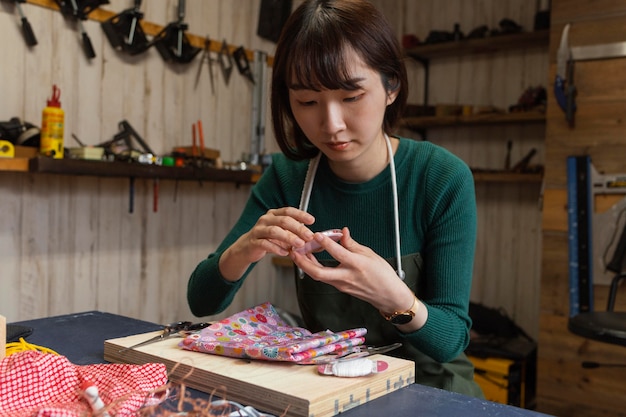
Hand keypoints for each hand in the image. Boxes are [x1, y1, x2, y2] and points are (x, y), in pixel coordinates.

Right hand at [219, 207, 314, 280]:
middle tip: (308, 236)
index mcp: (273, 214)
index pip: (288, 211)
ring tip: (299, 244)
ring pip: (274, 231)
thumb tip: (311, 235)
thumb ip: (294, 232)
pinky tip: (284, 252)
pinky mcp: (254, 242)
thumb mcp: (281, 232)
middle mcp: (265, 220)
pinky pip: (265, 244)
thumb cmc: (267, 239)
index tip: (311, 220)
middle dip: (298, 228)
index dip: (300, 214)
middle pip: (284, 220)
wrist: (247, 248)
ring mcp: (258, 230)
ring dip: (289, 238)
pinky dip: (276, 248)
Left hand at [290, 227, 412, 311]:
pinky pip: (324, 277)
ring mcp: (342, 284)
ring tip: (298, 253)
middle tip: (294, 251)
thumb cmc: (383, 275)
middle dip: (304, 262)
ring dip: (306, 265)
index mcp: (357, 265)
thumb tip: (342, 232)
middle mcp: (347, 276)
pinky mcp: (340, 287)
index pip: (338, 253)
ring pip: (318, 276)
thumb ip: (352, 244)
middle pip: (319, 272)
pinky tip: (311, 260)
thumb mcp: (370, 254)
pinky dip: (315, 268)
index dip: (326, 243)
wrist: (388, 295)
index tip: (317, 235)